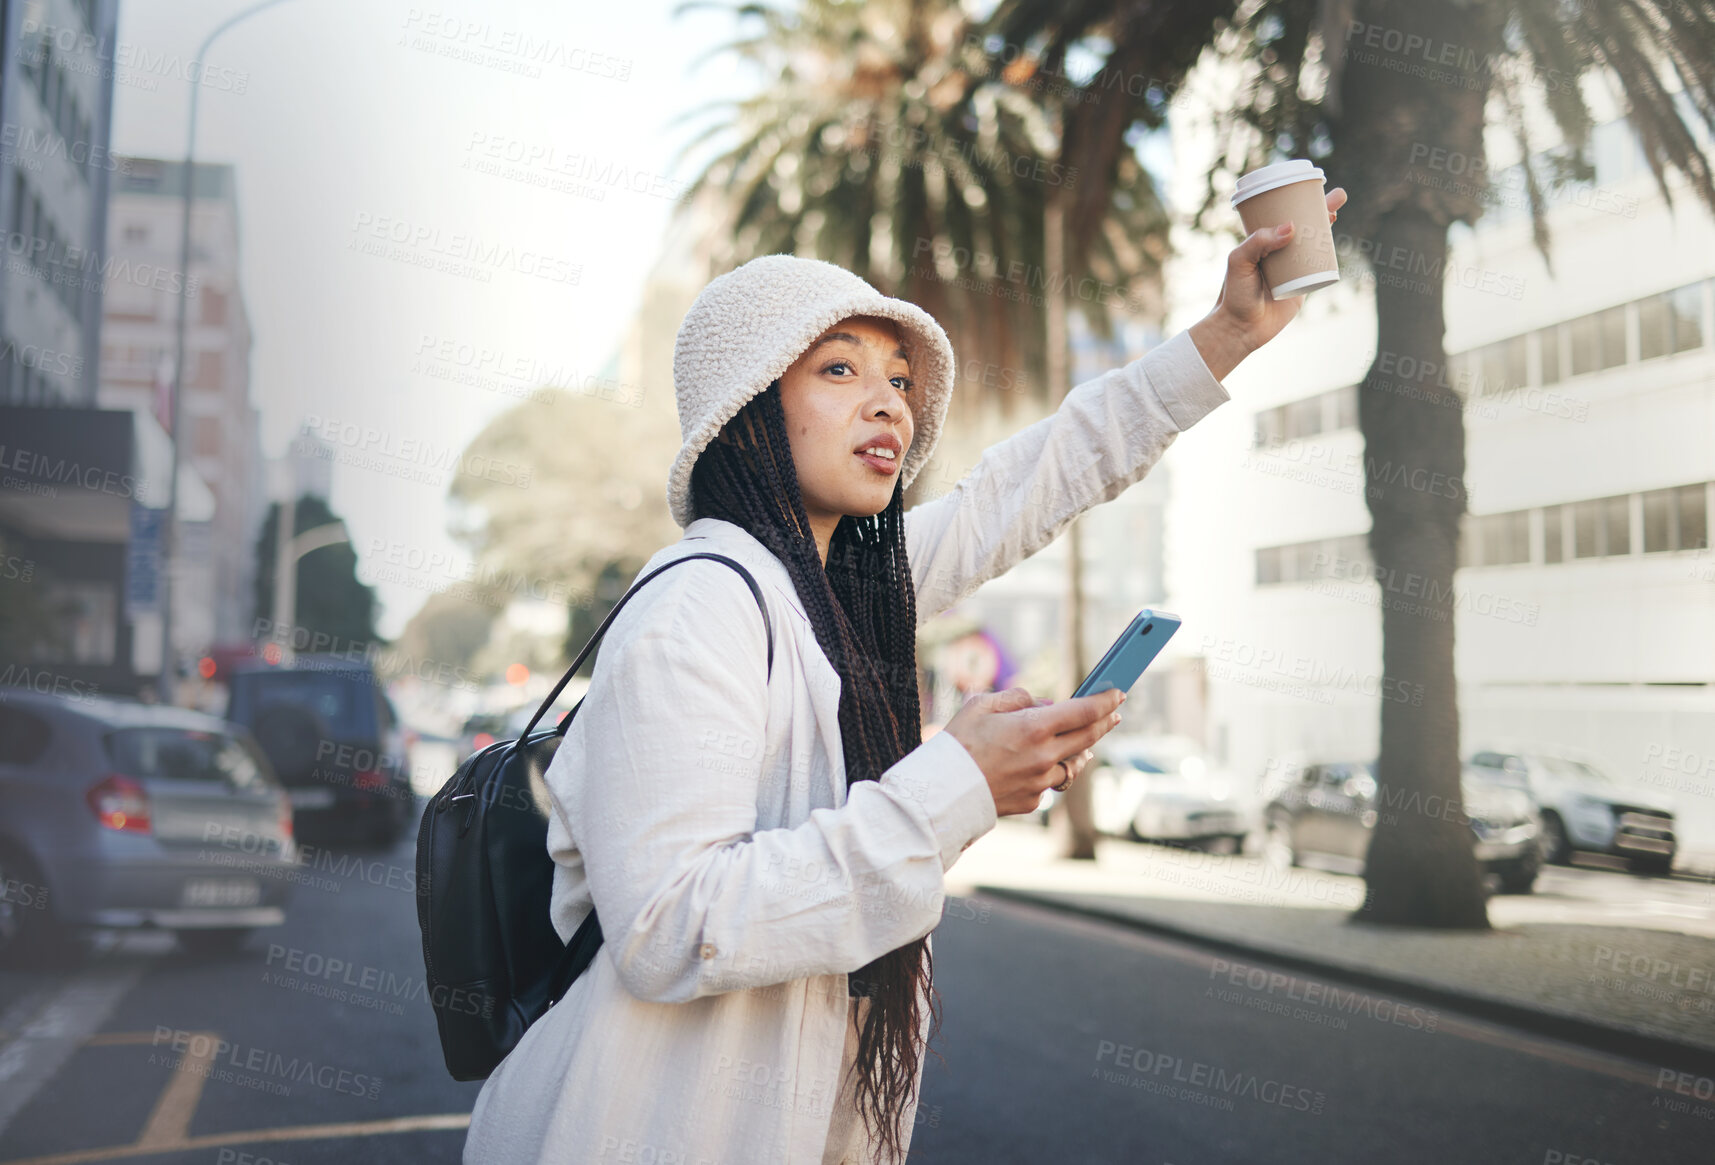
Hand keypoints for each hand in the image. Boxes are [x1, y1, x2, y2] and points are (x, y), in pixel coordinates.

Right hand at [941, 686, 1125, 816]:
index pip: (1083, 711)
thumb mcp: (981, 705)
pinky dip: (1046, 772)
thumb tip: (1044, 704)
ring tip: (1078, 743)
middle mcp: (1044, 756)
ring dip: (1077, 751)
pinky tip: (1032, 767)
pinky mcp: (1032, 801)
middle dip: (1104, 723)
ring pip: (1071, 764)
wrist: (942, 791)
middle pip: (1087, 737)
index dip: (1104, 701)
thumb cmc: (957, 743)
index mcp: (1034, 727)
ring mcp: (1040, 782)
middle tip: (1114, 714)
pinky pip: (1048, 783)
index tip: (1117, 694)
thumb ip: (1017, 698)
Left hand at [1189, 186, 1347, 379]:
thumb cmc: (1234, 294)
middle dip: (1321, 209)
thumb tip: (1291, 227)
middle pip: (1304, 225)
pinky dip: (1330, 254)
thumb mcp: (1238, 262)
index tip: (1310, 188)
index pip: (1282, 216)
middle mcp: (1277, 253)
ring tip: (1336, 213)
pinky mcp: (1303, 285)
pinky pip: (1320, 267)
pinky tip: (1336, 242)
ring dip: (1328, 227)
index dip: (1297, 202)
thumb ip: (1258, 242)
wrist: (1241, 329)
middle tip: (1338, 196)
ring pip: (1314, 243)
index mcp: (1261, 243)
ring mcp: (1291, 268)